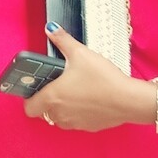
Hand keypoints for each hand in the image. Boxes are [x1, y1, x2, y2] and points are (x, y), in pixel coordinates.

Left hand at [25, 24, 147, 131]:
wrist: (128, 100)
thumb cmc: (103, 79)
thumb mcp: (80, 53)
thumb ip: (62, 40)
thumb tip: (51, 29)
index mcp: (52, 97)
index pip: (29, 108)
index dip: (29, 97)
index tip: (34, 87)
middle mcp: (60, 114)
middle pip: (43, 111)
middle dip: (47, 99)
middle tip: (57, 84)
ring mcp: (74, 123)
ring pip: (59, 118)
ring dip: (61, 107)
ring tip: (73, 89)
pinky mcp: (88, 127)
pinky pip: (75, 121)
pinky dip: (77, 112)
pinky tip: (87, 98)